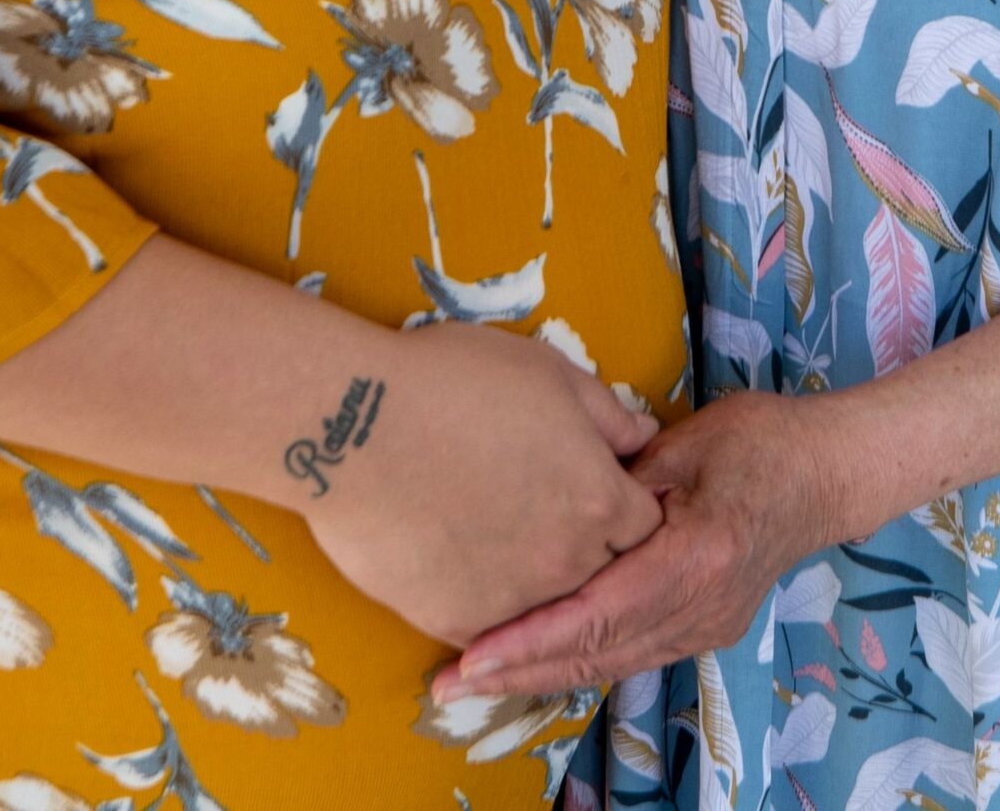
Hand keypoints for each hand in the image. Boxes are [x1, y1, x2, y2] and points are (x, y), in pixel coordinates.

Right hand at [301, 323, 664, 648]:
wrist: (356, 426)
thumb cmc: (455, 381)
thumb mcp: (549, 373)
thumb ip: (608, 415)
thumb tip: (640, 439)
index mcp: (599, 499)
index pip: (643, 523)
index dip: (621, 500)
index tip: (591, 483)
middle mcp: (567, 561)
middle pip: (602, 568)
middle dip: (586, 540)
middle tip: (538, 504)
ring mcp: (512, 600)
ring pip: (547, 603)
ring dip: (535, 575)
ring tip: (494, 528)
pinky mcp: (454, 621)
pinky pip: (492, 627)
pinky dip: (486, 601)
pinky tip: (460, 561)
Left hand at [432, 389, 840, 699]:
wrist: (829, 472)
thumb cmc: (761, 440)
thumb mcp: (688, 443)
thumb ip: (623, 481)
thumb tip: (558, 500)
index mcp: (695, 558)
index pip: (597, 614)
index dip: (530, 640)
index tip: (472, 657)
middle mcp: (701, 608)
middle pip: (597, 654)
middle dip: (520, 672)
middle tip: (449, 685)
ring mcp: (706, 626)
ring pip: (611, 665)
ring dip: (544, 674)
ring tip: (477, 679)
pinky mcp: (705, 626)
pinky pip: (631, 655)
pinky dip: (580, 661)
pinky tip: (537, 659)